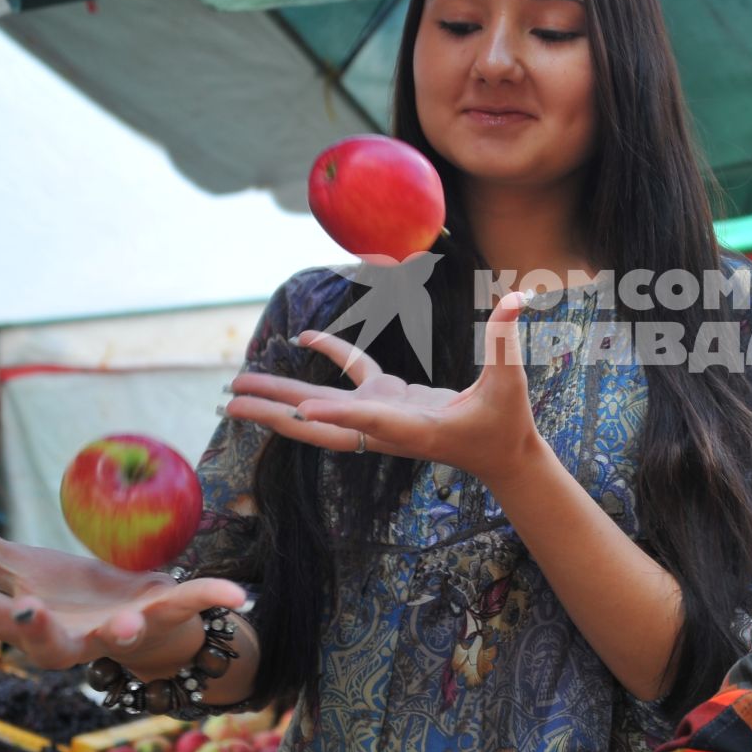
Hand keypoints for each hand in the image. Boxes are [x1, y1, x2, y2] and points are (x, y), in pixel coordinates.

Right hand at [0, 513, 245, 676]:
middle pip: (47, 641)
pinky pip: (193, 603)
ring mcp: (122, 631)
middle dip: (32, 629)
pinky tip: (237, 592)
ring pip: (119, 636)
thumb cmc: (70, 595)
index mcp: (33, 623)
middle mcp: (74, 638)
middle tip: (23, 611)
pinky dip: (213, 595)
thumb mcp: (16, 563)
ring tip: (126, 625)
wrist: (140, 623)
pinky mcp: (167, 613)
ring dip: (121, 632)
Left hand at [226, 290, 541, 486]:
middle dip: (277, 415)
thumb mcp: (511, 382)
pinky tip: (301, 338)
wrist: (502, 456)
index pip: (374, 420)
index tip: (304, 412)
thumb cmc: (506, 423)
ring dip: (280, 398)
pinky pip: (350, 376)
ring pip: (322, 407)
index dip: (341, 414)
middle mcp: (388, 427)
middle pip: (322, 425)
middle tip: (231, 404)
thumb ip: (507, 339)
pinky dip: (329, 353)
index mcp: (416, 428)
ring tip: (236, 390)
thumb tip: (520, 295)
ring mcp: (384, 414)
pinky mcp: (389, 401)